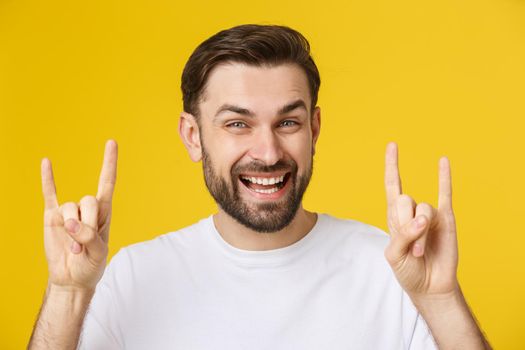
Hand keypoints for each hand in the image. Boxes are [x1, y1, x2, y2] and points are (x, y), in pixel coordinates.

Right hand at [41, 140, 117, 290]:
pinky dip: (48, 179)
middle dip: (87, 223)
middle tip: (84, 244)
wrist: (72, 278)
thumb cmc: (91, 265)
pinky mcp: (52, 218)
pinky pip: (49, 195)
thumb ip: (89, 237)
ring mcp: (69, 212)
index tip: (111, 142)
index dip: (109, 163)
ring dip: (71, 230)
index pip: (107, 182)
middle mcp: (87, 208)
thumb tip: (71, 223)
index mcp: (104, 212)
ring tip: (74, 248)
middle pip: (88, 200)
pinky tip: (46, 161)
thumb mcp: (98, 253)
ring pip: (69, 208)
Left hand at [384, 142, 458, 298]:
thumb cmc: (408, 270)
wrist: (429, 286)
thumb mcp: (394, 255)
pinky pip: (445, 195)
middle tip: (409, 245)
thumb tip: (421, 220)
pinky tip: (442, 161)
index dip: (391, 166)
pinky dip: (444, 178)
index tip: (392, 145)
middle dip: (405, 223)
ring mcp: (429, 214)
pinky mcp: (446, 220)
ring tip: (419, 251)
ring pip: (423, 209)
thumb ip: (402, 236)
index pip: (392, 185)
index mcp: (394, 217)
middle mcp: (412, 211)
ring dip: (420, 234)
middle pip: (404, 199)